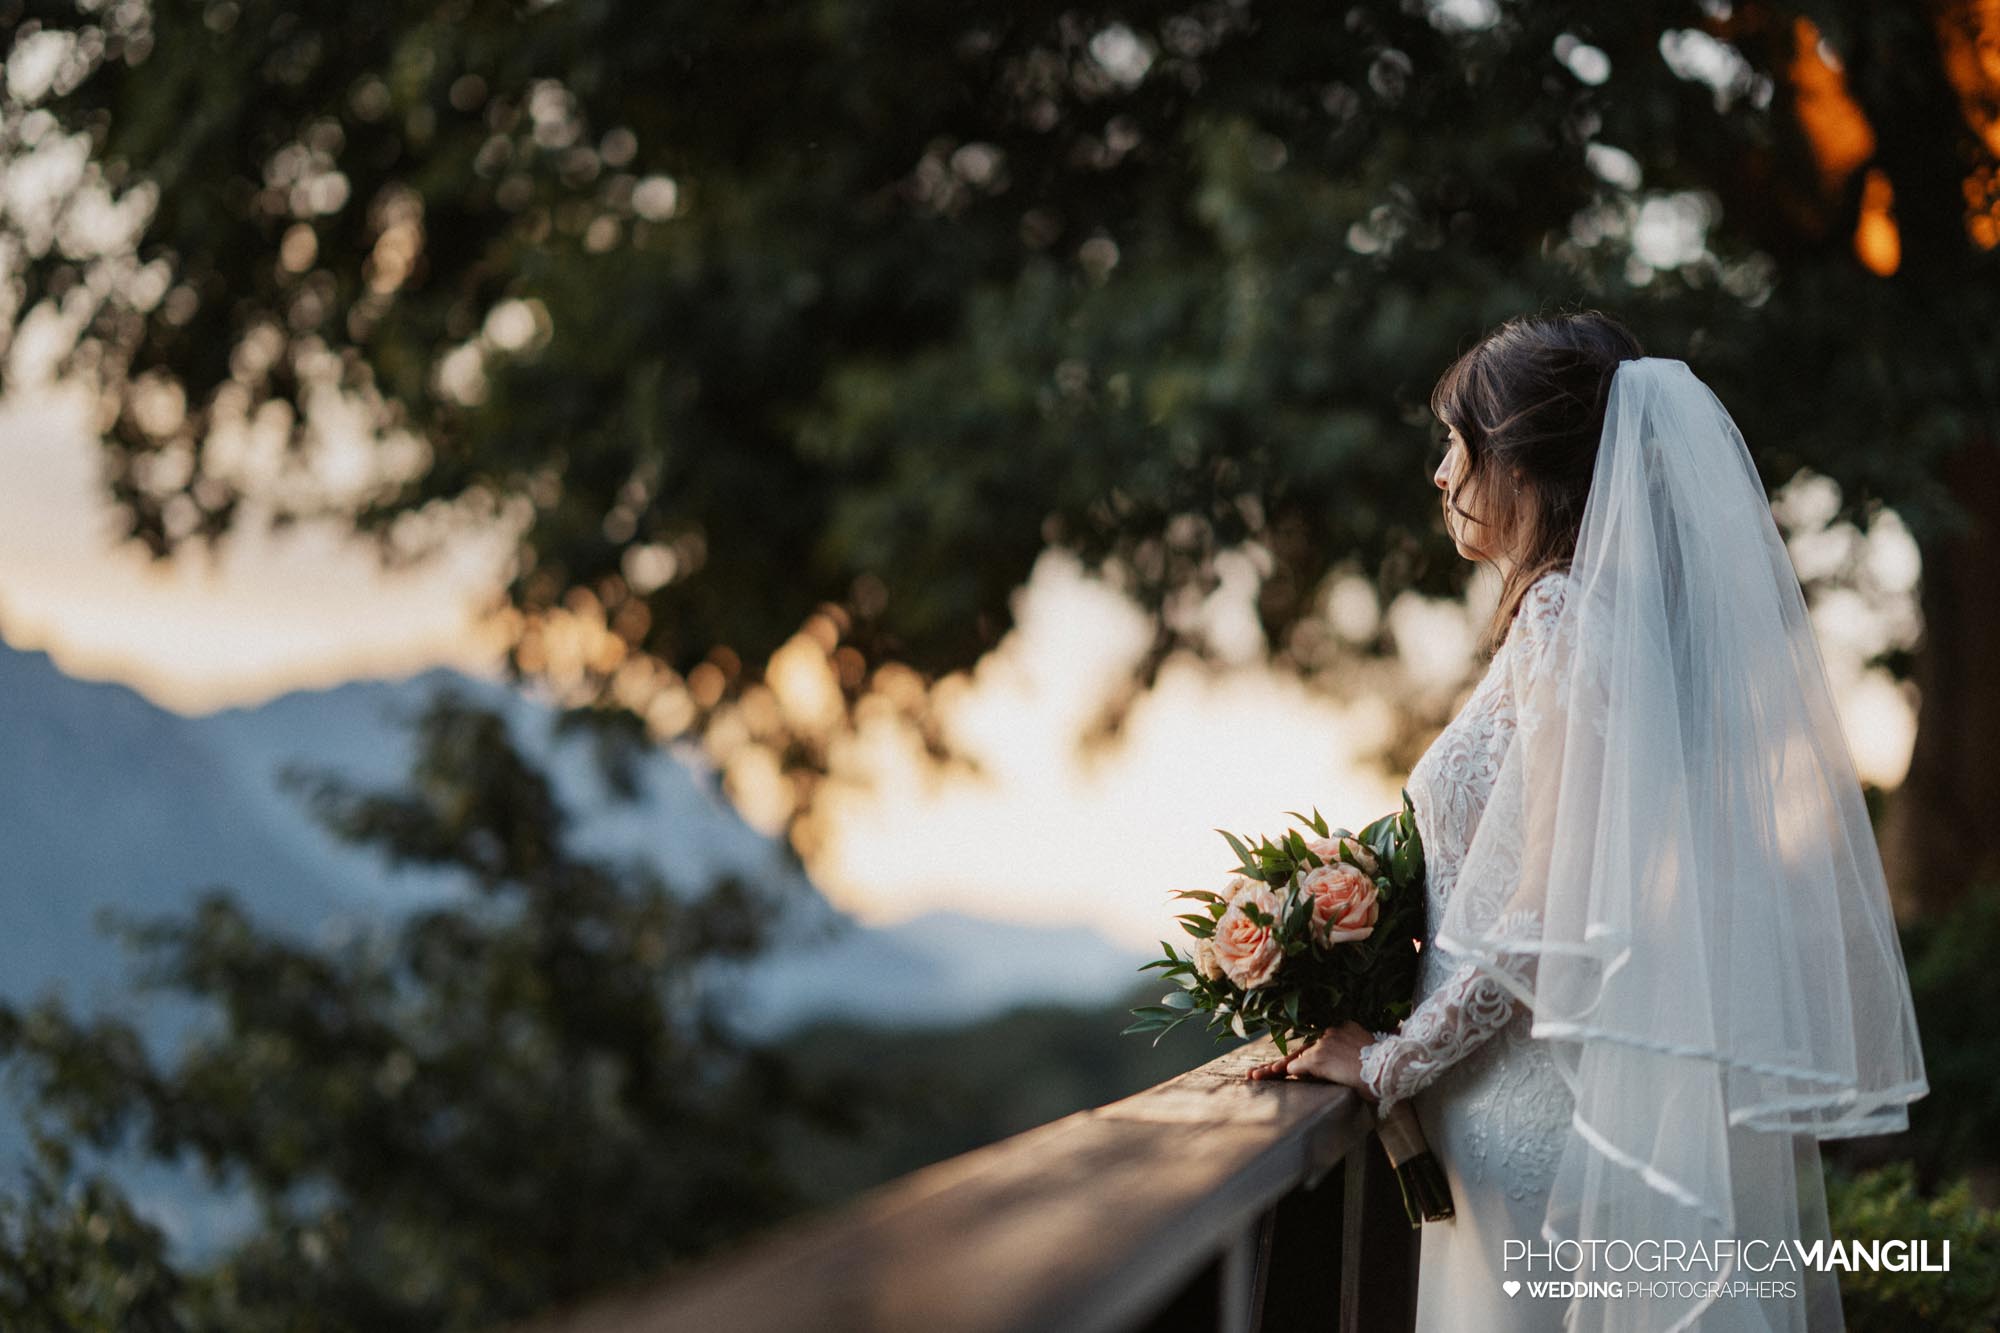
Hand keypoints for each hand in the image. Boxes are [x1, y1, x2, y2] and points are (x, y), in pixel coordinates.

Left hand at [1243, 1021, 1379, 1101]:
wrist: (1390, 1069)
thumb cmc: (1386, 1065)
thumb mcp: (1367, 1050)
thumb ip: (1351, 1048)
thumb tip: (1346, 1055)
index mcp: (1343, 1027)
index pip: (1317, 1041)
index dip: (1301, 1053)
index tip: (1290, 1059)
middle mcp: (1330, 1031)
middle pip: (1302, 1048)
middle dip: (1282, 1062)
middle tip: (1258, 1071)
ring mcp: (1322, 1044)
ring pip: (1296, 1058)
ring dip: (1276, 1068)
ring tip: (1256, 1074)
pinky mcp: (1317, 1057)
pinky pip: (1298, 1066)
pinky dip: (1289, 1072)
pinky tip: (1275, 1074)